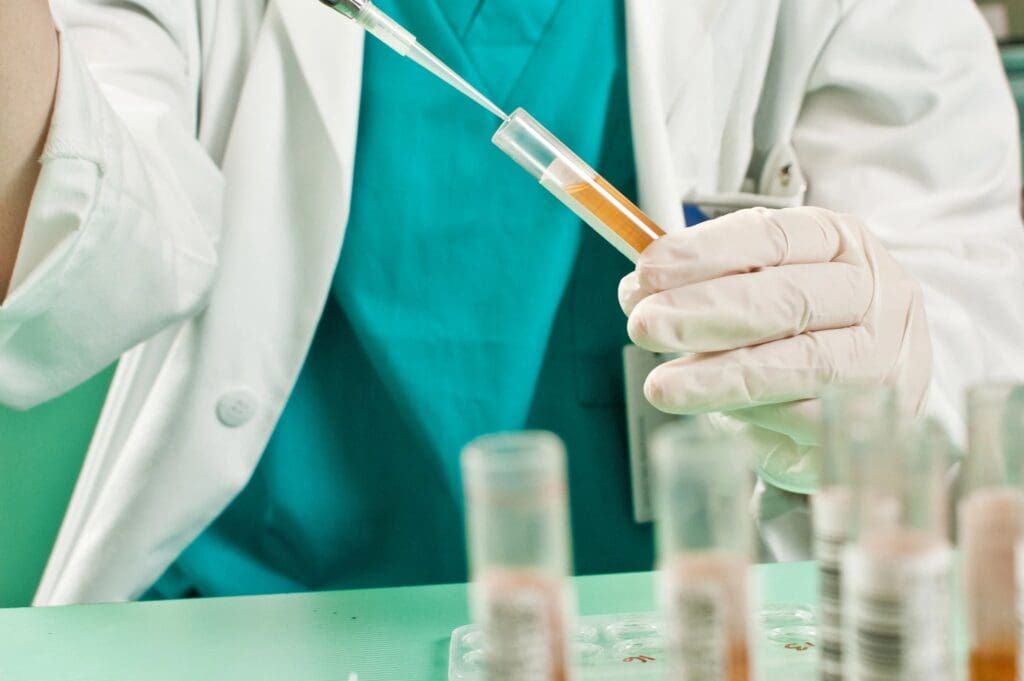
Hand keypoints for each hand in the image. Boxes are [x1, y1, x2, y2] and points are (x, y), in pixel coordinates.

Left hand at [619, 207, 931, 492]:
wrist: (883, 390)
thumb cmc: (813, 328)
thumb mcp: (766, 284)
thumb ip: (709, 281)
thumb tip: (639, 291)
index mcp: (842, 244)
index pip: (772, 237)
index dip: (705, 252)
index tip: (648, 269)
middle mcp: (873, 294)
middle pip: (786, 300)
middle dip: (703, 311)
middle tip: (643, 325)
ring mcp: (881, 358)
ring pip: (798, 365)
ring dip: (717, 377)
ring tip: (662, 385)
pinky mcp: (873, 420)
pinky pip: (804, 418)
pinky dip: (751, 415)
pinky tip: (714, 412)